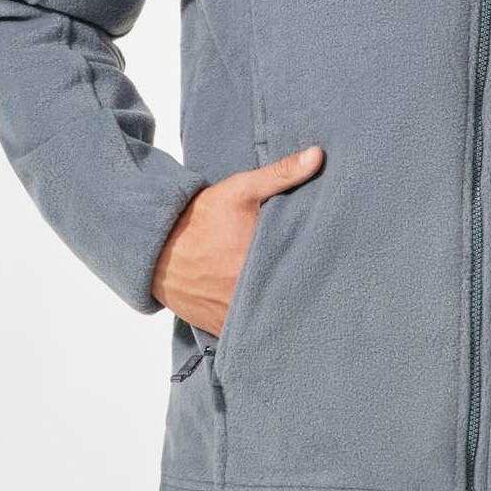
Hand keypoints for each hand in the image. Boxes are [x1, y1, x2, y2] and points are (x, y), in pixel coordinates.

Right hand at [151, 145, 323, 335]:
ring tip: (306, 305)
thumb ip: (280, 174)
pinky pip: (249, 334)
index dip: (321, 269)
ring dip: (285, 313)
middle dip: (306, 293)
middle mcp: (246, 296)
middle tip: (328, 285)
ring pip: (271, 321)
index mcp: (257, 263)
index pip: (303, 272)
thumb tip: (318, 156)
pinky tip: (277, 318)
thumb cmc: (200, 218)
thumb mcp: (240, 190)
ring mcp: (233, 317)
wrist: (155, 248)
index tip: (335, 265)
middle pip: (290, 300)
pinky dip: (261, 328)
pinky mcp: (221, 328)